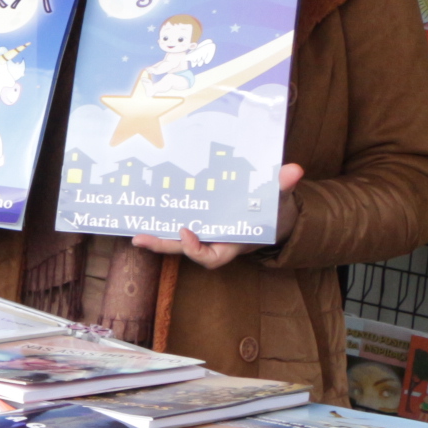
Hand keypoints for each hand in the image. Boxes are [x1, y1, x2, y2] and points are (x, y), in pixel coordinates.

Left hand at [129, 163, 304, 268]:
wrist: (273, 212)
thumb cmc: (276, 210)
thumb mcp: (281, 200)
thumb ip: (283, 187)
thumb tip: (294, 170)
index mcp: (233, 243)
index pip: (212, 257)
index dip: (196, 249)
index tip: (185, 231)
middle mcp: (215, 240)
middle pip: (186, 249)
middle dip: (163, 245)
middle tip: (139, 239)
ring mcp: (204, 232)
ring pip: (177, 239)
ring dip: (156, 236)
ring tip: (133, 233)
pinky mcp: (197, 220)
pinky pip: (177, 222)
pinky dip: (162, 219)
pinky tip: (143, 210)